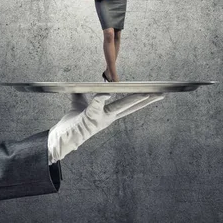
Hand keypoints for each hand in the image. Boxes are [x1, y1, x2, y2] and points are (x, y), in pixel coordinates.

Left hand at [48, 93, 164, 163]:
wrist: (62, 137)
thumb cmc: (73, 122)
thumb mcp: (79, 104)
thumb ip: (83, 94)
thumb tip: (81, 85)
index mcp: (109, 113)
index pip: (129, 104)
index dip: (141, 98)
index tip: (152, 93)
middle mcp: (108, 117)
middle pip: (131, 106)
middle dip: (146, 100)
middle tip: (160, 94)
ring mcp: (101, 118)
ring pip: (119, 107)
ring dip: (133, 100)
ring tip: (146, 94)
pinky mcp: (90, 118)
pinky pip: (96, 106)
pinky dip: (100, 99)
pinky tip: (106, 93)